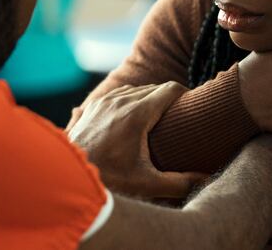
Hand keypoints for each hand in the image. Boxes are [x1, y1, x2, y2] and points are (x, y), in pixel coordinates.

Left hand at [67, 82, 206, 199]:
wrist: (65, 177)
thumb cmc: (107, 180)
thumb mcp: (146, 184)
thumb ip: (179, 183)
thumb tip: (205, 180)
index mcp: (138, 113)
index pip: (171, 89)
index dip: (186, 95)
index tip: (194, 107)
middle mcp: (121, 100)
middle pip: (155, 88)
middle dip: (170, 99)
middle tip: (180, 116)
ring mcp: (104, 101)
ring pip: (136, 89)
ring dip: (149, 99)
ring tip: (159, 117)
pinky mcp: (92, 106)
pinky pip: (118, 94)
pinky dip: (130, 101)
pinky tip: (132, 116)